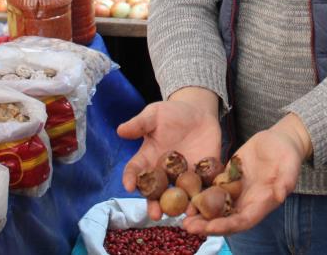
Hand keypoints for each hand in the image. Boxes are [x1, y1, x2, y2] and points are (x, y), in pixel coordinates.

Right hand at [117, 87, 221, 220]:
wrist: (198, 112)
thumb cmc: (172, 113)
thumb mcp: (154, 115)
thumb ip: (140, 124)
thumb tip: (120, 130)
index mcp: (148, 159)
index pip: (136, 172)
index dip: (131, 179)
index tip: (129, 186)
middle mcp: (164, 173)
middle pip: (157, 193)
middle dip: (155, 204)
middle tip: (156, 215)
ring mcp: (183, 176)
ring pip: (180, 196)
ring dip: (181, 206)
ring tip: (184, 214)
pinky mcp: (204, 175)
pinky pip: (203, 187)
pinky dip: (204, 196)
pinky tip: (205, 203)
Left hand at [184, 113, 311, 236]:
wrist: (280, 140)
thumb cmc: (288, 154)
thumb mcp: (290, 166)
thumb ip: (286, 181)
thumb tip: (280, 196)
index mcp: (261, 204)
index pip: (242, 221)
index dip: (226, 226)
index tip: (209, 227)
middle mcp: (246, 202)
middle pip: (225, 220)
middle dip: (206, 225)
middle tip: (187, 226)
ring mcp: (235, 191)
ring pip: (215, 208)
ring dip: (199, 214)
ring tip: (182, 216)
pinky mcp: (227, 178)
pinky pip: (212, 189)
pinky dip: (199, 195)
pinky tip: (184, 194)